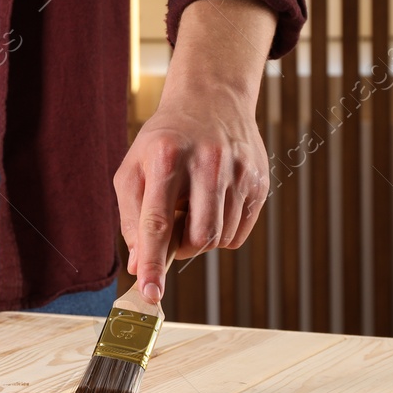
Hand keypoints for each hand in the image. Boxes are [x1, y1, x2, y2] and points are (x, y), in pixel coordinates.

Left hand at [115, 0, 275, 302]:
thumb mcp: (133, 169)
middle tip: (173, 231)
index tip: (150, 293)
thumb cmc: (164, 141)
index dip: (153, 262)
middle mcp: (206, 162)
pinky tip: (213, 205)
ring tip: (192, 208)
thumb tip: (139, 266)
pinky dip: (222, 232)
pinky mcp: (260, 180)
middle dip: (182, 249)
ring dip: (201, 239)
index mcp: (166, 156)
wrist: (211, 99)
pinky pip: (240, 232)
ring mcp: (238, 170)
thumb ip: (132, 218)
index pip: (158, 221)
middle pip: (198, 238)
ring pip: (220, 239)